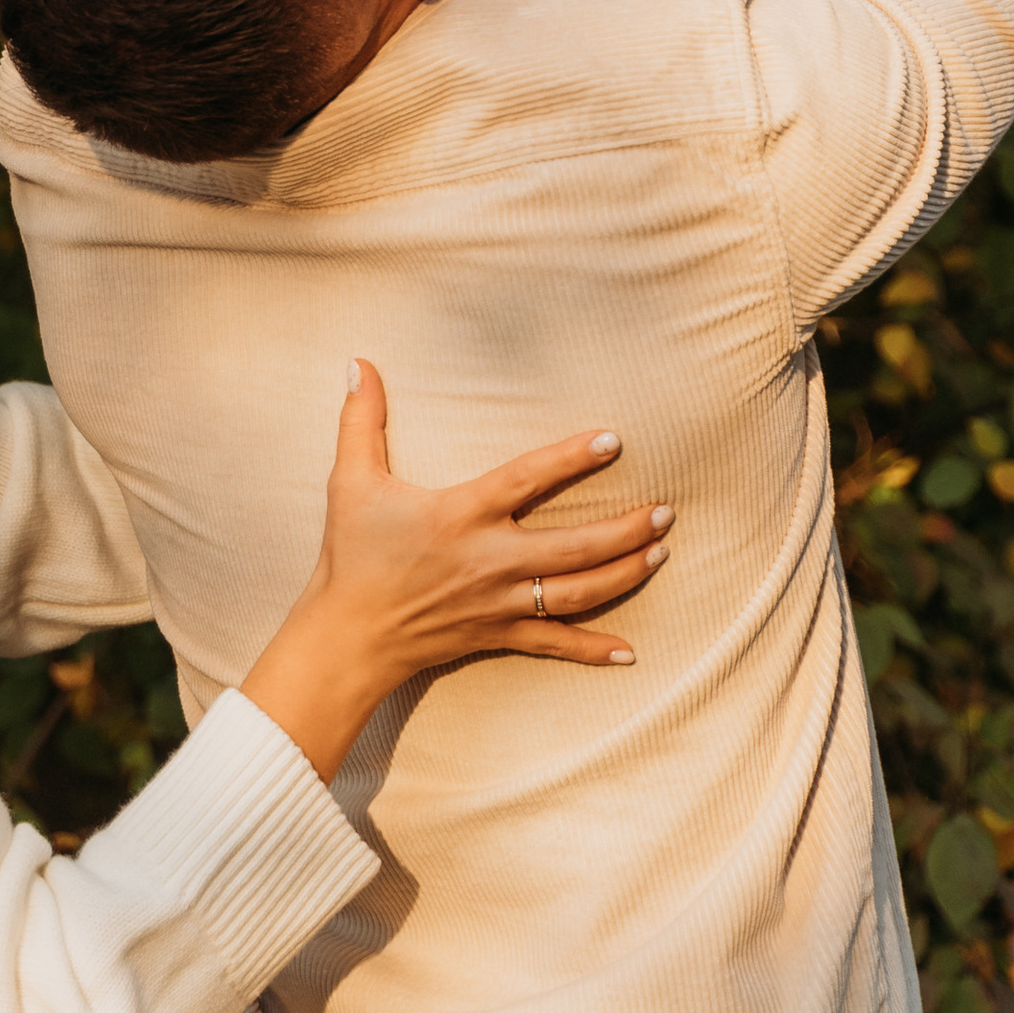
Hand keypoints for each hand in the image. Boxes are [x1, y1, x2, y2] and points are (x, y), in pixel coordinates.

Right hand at [240, 363, 669, 783]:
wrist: (347, 636)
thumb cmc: (351, 555)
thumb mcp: (351, 480)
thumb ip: (360, 419)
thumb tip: (356, 362)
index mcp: (460, 515)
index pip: (527, 479)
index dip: (572, 458)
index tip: (614, 439)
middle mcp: (489, 560)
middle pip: (573, 546)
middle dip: (625, 530)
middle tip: (666, 510)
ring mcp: (499, 602)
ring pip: (577, 592)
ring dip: (624, 573)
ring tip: (661, 551)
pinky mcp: (498, 633)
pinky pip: (554, 643)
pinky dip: (593, 648)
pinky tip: (630, 650)